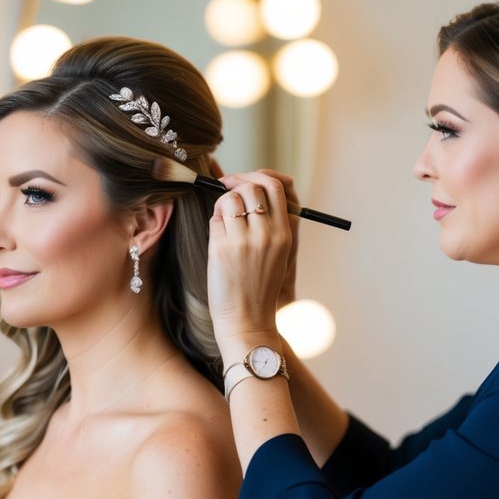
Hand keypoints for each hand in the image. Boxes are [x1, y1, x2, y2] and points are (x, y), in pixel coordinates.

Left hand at [207, 170, 294, 354]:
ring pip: (229, 199)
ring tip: (222, 221)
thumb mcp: (276, 254)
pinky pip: (215, 219)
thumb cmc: (258, 288)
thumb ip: (269, 223)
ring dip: (222, 204)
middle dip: (235, 184)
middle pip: (251, 187)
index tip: (242, 182)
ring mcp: (245, 240)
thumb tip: (249, 189)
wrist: (247, 322)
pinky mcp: (222, 248)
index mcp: (284, 234)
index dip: (257, 177)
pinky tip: (217, 237)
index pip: (275, 187)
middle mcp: (267, 234)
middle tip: (224, 190)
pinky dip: (214, 222)